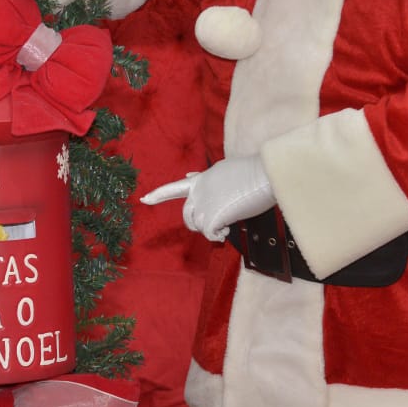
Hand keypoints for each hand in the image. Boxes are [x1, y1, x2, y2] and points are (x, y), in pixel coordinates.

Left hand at [141, 156, 274, 241]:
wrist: (264, 174)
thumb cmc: (252, 172)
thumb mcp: (224, 169)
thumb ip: (206, 178)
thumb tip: (190, 177)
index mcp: (201, 180)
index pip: (175, 187)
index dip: (159, 194)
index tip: (144, 200)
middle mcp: (198, 192)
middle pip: (187, 217)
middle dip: (198, 225)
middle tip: (217, 225)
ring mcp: (203, 205)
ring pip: (199, 227)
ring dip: (213, 229)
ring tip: (228, 224)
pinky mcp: (212, 217)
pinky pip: (210, 235)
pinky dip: (219, 236)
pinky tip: (228, 230)